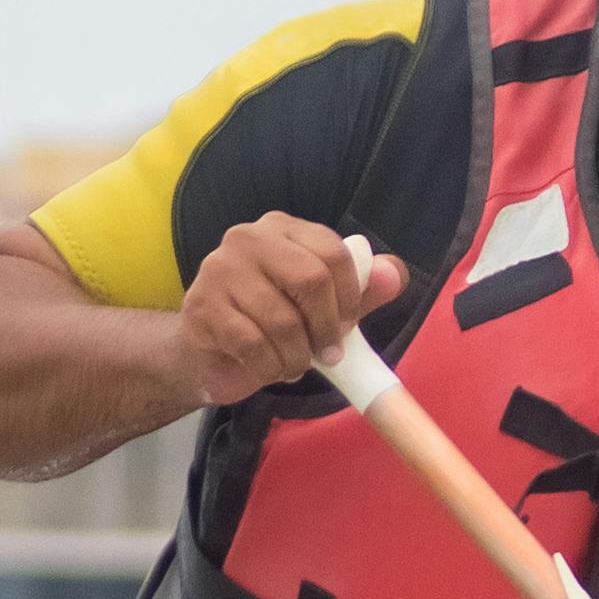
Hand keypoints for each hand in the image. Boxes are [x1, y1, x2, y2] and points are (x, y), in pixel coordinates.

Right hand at [177, 217, 406, 406]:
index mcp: (283, 229)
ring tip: (293, 364)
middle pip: (311, 280)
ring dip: (297, 357)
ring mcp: (220, 269)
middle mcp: (248, 238)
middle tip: (328, 354)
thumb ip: (360, 291)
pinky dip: (270, 368)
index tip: (347, 327)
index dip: (350, 297)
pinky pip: (255, 346)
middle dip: (326, 328)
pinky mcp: (204, 307)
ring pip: (283, 320)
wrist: (211, 354)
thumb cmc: (270, 323)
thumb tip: (394, 275)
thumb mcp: (322, 306)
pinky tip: (267, 368)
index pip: (333, 252)